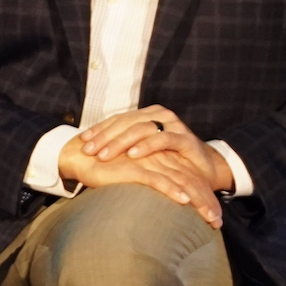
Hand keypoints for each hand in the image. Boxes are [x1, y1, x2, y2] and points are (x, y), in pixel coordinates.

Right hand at [58, 137, 223, 227]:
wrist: (83, 157)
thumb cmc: (110, 169)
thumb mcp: (137, 176)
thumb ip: (152, 183)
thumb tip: (164, 208)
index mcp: (163, 157)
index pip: (191, 177)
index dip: (205, 196)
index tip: (216, 218)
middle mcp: (159, 157)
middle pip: (191, 179)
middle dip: (207, 201)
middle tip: (218, 221)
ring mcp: (148, 160)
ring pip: (180, 179)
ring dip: (198, 200)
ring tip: (210, 217)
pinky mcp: (133, 167)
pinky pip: (156, 178)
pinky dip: (172, 190)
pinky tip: (184, 200)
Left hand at [78, 106, 233, 192]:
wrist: (204, 171)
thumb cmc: (170, 162)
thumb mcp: (144, 154)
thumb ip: (125, 149)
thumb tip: (93, 152)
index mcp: (146, 115)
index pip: (118, 119)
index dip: (99, 129)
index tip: (81, 141)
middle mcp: (159, 115)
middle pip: (126, 122)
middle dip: (105, 137)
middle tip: (88, 151)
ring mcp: (173, 125)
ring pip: (141, 128)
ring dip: (121, 142)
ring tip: (104, 154)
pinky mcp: (185, 138)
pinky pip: (163, 139)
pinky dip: (147, 146)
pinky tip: (133, 155)